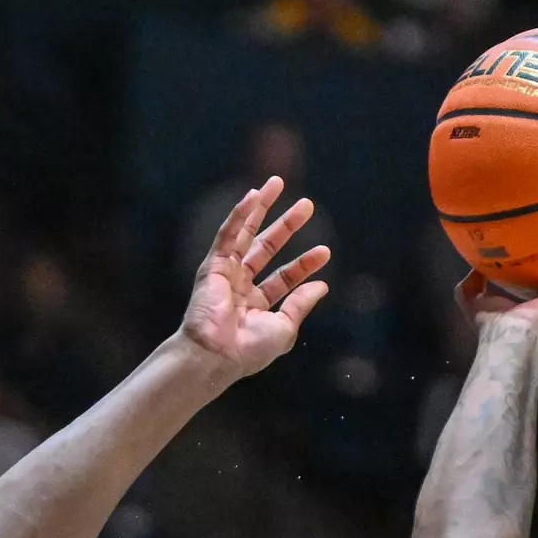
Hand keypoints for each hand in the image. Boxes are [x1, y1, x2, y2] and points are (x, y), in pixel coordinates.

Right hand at [179, 175, 331, 378]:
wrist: (216, 354)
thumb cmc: (248, 349)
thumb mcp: (284, 327)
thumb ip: (301, 304)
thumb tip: (322, 286)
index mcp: (256, 306)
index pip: (283, 278)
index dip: (304, 264)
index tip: (325, 251)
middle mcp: (240, 288)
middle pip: (266, 248)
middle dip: (286, 226)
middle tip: (307, 205)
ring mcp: (225, 275)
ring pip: (245, 234)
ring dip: (261, 208)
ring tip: (277, 183)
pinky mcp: (212, 266)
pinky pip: (228, 235)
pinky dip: (240, 215)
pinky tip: (253, 196)